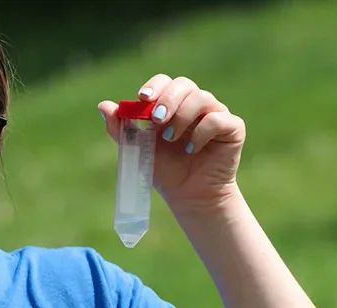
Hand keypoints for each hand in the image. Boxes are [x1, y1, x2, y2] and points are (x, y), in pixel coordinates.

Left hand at [98, 74, 245, 212]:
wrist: (189, 195)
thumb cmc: (164, 170)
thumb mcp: (137, 150)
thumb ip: (122, 129)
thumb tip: (103, 106)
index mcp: (171, 105)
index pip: (164, 82)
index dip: (155, 86)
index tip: (143, 98)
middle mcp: (194, 104)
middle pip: (184, 84)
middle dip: (168, 99)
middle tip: (157, 119)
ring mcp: (215, 114)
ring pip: (202, 98)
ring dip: (182, 117)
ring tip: (172, 139)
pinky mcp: (232, 127)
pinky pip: (218, 119)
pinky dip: (202, 132)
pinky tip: (192, 149)